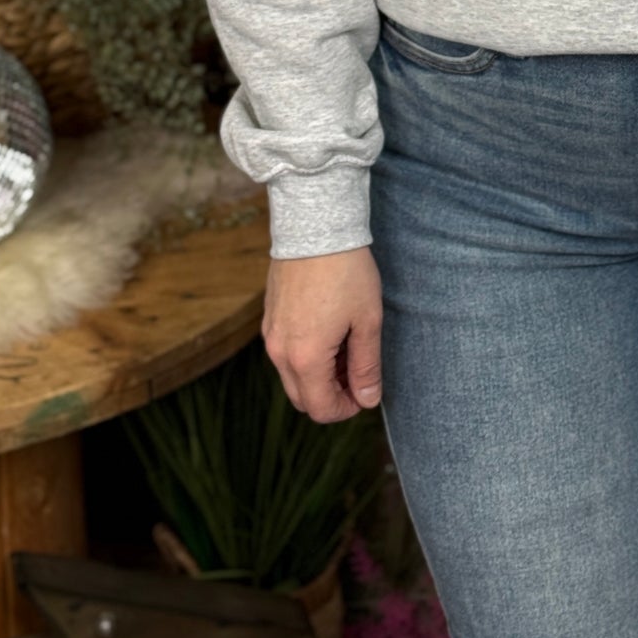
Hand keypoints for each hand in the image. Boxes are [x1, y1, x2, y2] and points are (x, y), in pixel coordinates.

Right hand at [262, 245, 383, 422]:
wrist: (315, 228)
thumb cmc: (346, 272)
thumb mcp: (367, 320)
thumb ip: (366, 365)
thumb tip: (368, 399)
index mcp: (305, 358)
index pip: (321, 409)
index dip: (347, 408)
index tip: (366, 390)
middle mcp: (279, 352)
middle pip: (302, 399)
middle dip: (332, 395)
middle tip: (359, 370)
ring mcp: (270, 335)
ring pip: (292, 377)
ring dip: (319, 376)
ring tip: (348, 346)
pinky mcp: (269, 319)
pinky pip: (285, 354)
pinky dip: (306, 356)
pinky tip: (330, 331)